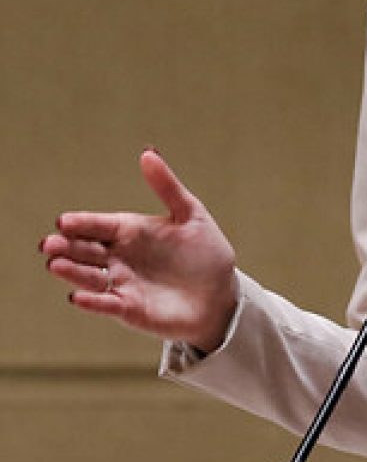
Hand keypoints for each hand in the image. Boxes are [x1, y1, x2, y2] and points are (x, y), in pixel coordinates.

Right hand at [40, 149, 237, 351]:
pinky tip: (78, 296)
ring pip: (89, 277)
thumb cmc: (205, 252)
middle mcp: (120, 257)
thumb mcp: (191, 214)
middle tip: (50, 243)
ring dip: (72, 271)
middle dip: (66, 247)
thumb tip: (148, 152)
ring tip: (56, 264)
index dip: (82, 223)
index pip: (100, 225)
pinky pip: (106, 304)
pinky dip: (92, 301)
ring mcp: (122, 283)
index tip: (64, 221)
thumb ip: (167, 186)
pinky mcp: (129, 309)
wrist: (221, 293)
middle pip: (86, 250)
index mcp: (131, 231)